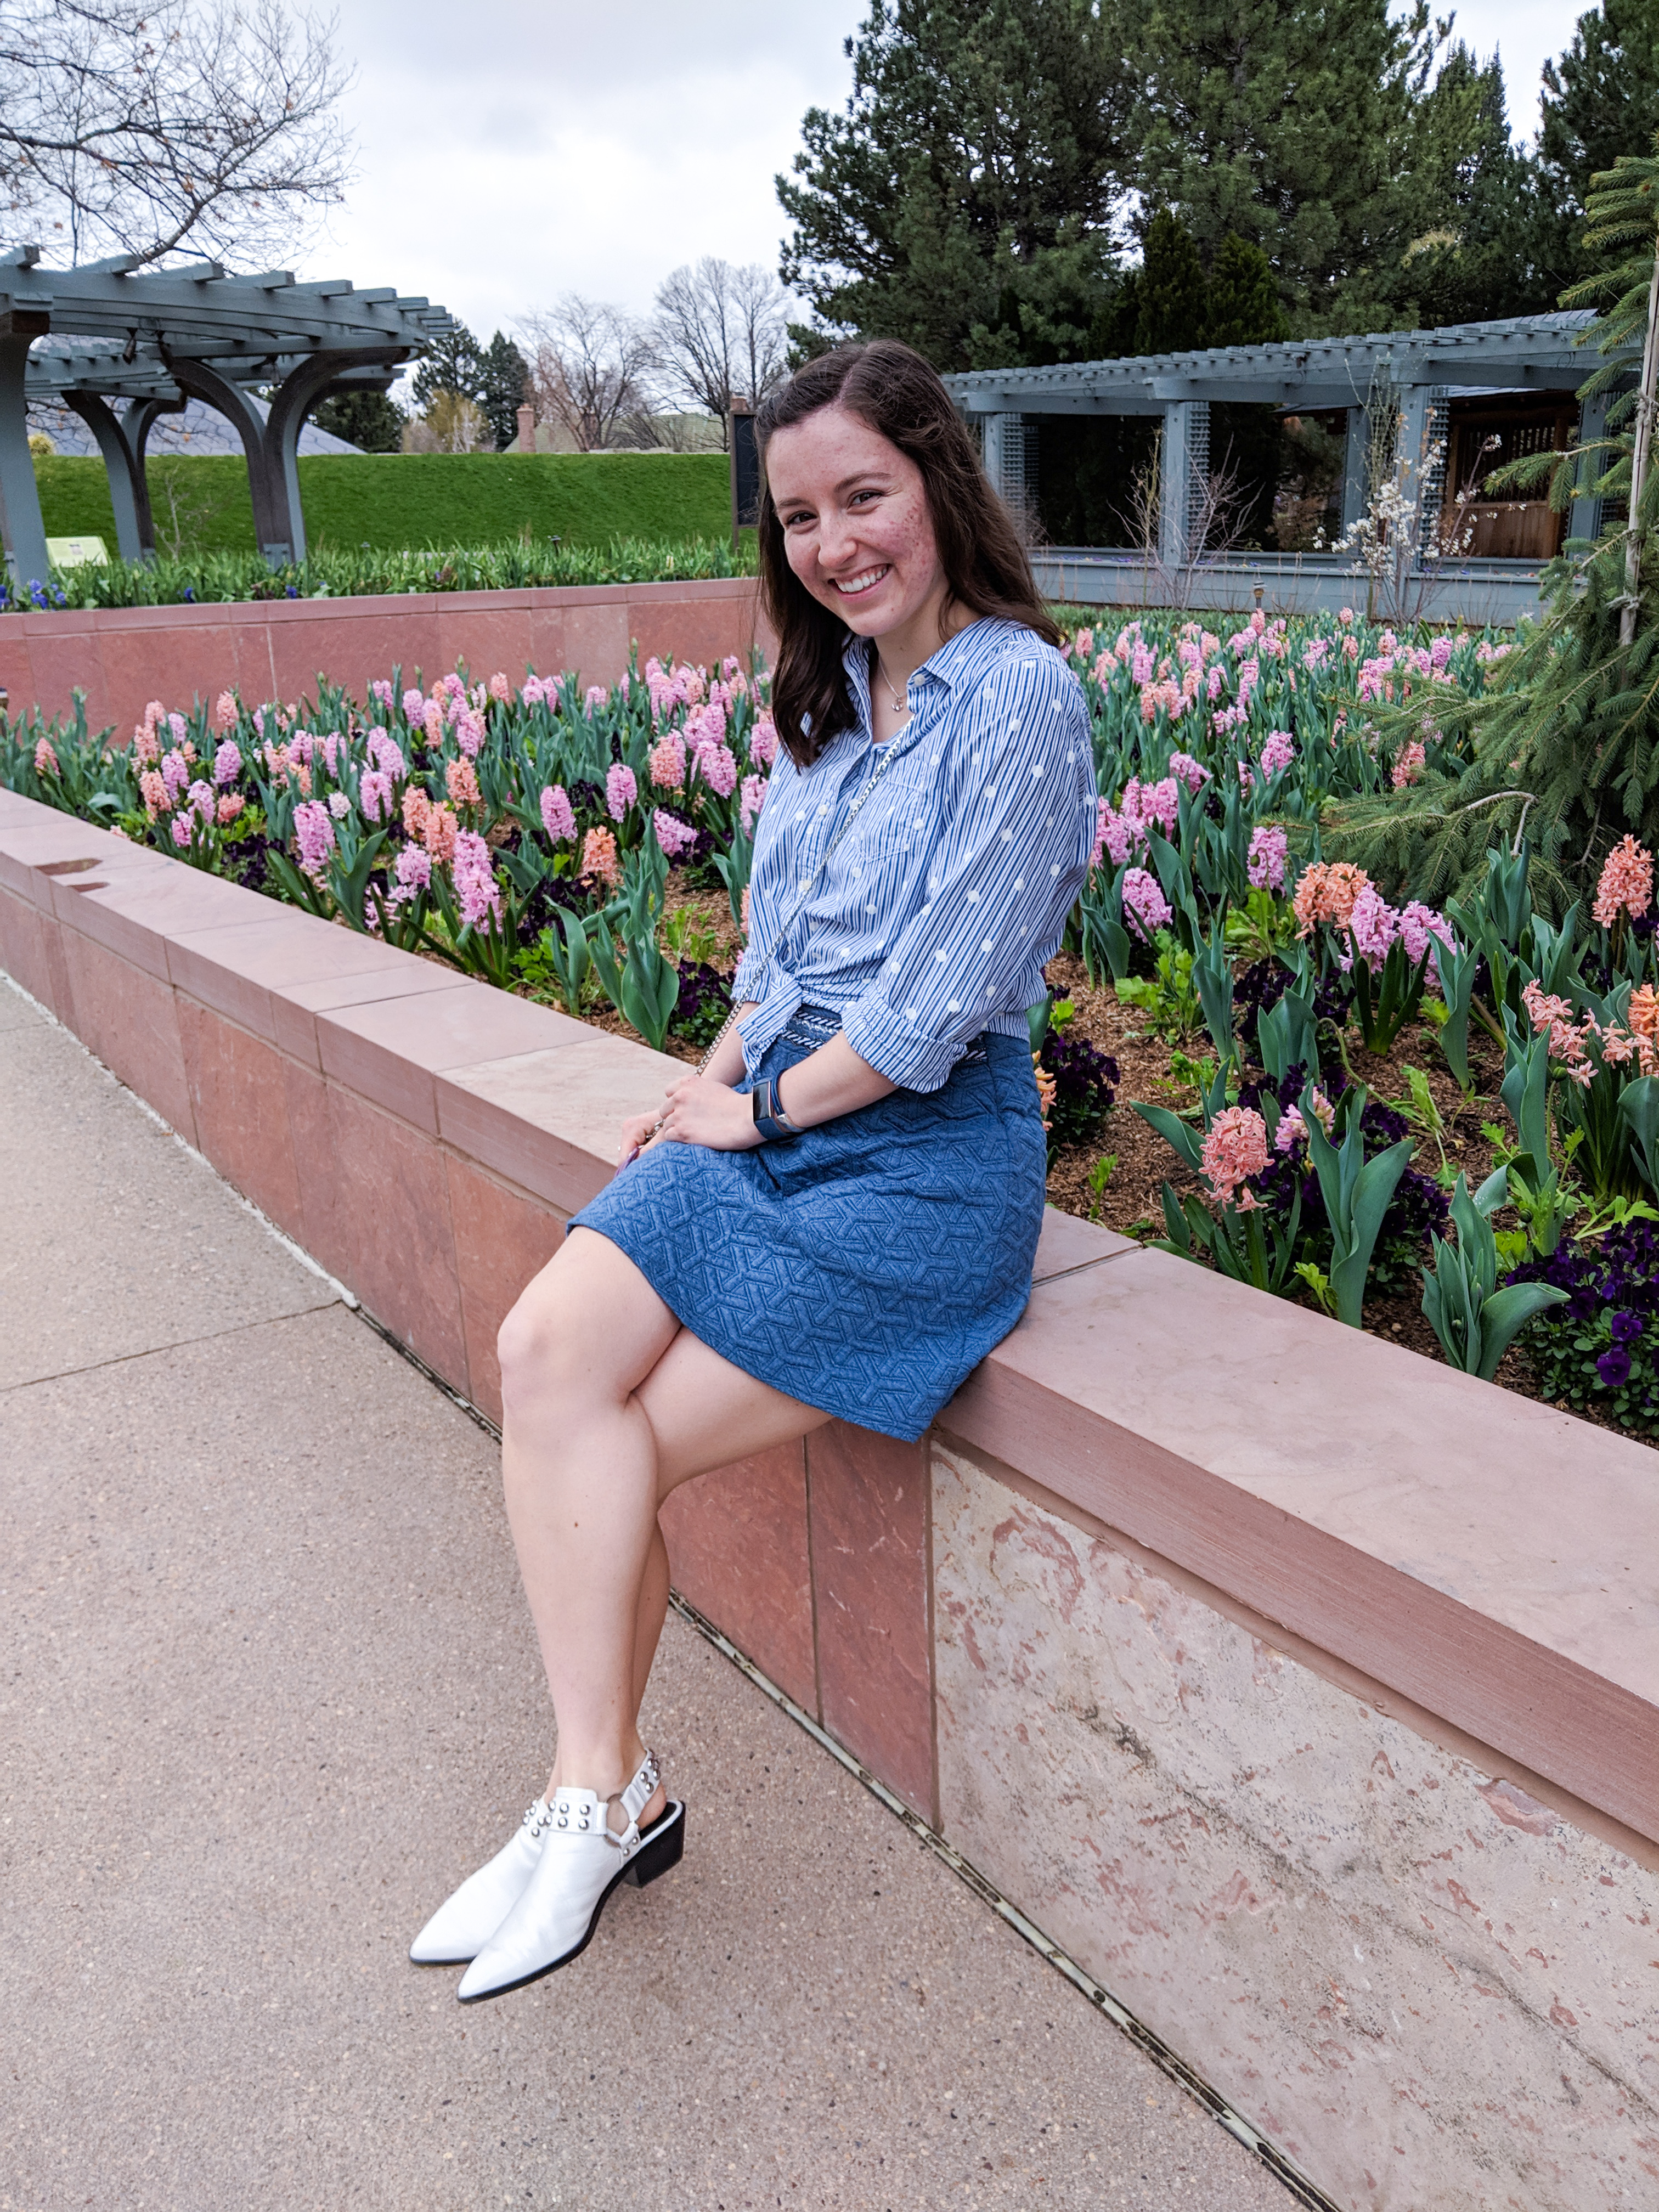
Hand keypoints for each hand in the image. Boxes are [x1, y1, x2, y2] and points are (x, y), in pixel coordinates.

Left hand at [617, 1072, 763, 1163]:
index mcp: (688, 1082)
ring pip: (666, 1125)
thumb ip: (697, 1093)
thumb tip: (690, 1103)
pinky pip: (668, 1137)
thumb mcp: (714, 1088)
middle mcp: (680, 1096)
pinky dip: (679, 1141)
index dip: (677, 1103)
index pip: (669, 1092)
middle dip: (675, 1117)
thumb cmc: (737, 1105)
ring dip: (678, 1131)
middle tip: (692, 1125)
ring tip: (697, 1134)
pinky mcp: (681, 1132)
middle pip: (665, 1110)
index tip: (688, 1110)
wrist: (749, 1117)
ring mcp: (679, 1114)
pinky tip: (694, 1140)